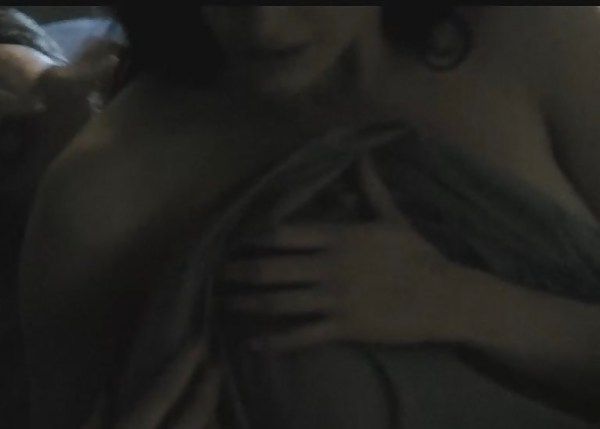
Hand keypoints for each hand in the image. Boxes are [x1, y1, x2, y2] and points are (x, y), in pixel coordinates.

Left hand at [220, 158, 481, 351]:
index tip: (231, 239)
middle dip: (240, 271)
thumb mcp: (393, 218)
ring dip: (248, 303)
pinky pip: (303, 335)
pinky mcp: (345, 327)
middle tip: (216, 273)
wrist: (447, 296)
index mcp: (340, 237)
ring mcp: (336, 298)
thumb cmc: (419, 255)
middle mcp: (331, 266)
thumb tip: (363, 156)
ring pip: (280, 302)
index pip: (285, 234)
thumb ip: (370, 189)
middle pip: (273, 268)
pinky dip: (276, 341)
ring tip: (225, 303)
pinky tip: (254, 344)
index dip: (254, 237)